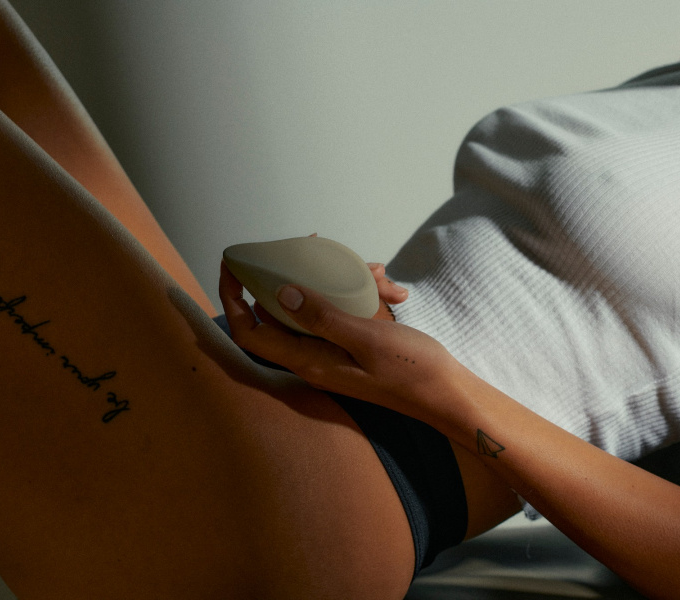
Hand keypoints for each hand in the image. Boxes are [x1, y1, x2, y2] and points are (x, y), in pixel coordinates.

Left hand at [218, 262, 461, 421]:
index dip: (233, 298)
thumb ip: (323, 317)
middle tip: (309, 245)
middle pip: (279, 312)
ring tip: (377, 271)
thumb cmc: (412, 370)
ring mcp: (332, 353)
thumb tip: (280, 292)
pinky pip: (340, 313)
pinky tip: (387, 285)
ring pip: (315, 307)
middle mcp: (313, 359)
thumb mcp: (367, 339)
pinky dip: (358, 293)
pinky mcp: (350, 346)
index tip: (234, 265)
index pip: (251, 331)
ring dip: (337, 282)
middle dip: (291, 276)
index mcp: (309, 361)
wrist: (446, 393)